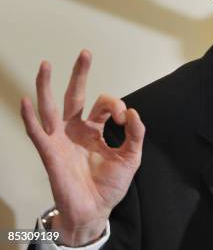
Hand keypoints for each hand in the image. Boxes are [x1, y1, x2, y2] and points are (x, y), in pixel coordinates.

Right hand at [21, 51, 144, 245]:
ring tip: (45, 64)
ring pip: (51, 107)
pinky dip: (30, 117)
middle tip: (85, 53)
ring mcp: (61, 139)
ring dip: (47, 86)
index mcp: (95, 129)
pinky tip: (27, 100)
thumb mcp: (131, 157)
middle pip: (75, 95)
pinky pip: (37, 132)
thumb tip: (133, 112)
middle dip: (80, 74)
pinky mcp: (50, 152)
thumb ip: (135, 134)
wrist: (95, 210)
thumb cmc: (110, 185)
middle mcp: (76, 130)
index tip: (124, 118)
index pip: (104, 105)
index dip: (116, 106)